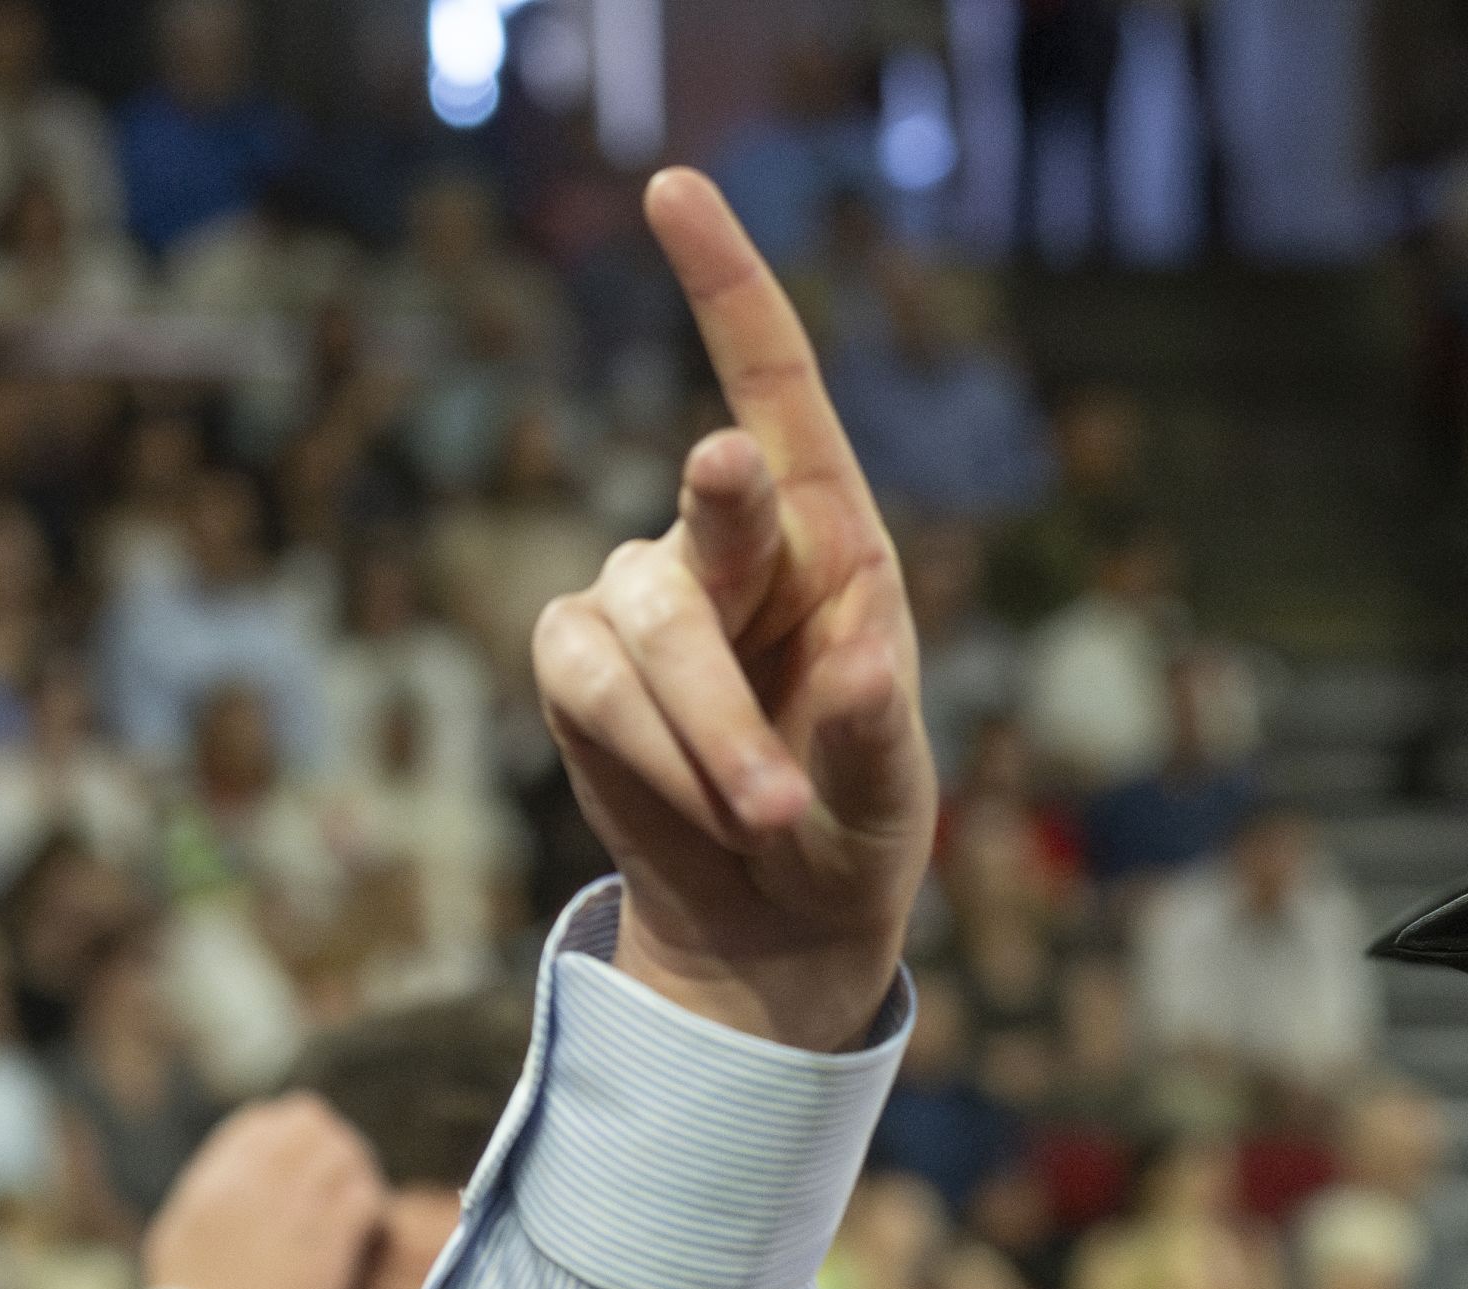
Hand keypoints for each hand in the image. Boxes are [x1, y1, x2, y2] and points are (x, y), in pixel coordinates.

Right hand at [143, 1094, 386, 1288]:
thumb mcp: (179, 1237)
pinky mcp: (327, 1242)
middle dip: (330, 1143)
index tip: (303, 1161)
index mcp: (214, 1180)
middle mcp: (253, 1183)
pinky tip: (366, 1229)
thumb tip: (226, 1178)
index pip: (263, 1120)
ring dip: (357, 1170)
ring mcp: (292, 1209)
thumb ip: (207, 1197)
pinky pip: (365, 1196)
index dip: (290, 1133)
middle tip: (341, 1176)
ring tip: (357, 1201)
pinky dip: (371, 1205)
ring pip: (343, 1151)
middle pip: (309, 1122)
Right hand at [532, 170, 931, 1053]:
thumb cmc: (852, 830)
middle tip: (765, 586)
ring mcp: (644, 595)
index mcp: (833, 540)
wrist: (771, 921)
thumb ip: (879, 731)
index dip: (725, 284)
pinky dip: (646, 754)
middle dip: (730, 563)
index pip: (774, 386)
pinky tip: (697, 805)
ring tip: (765, 817)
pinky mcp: (578, 660)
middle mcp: (736, 546)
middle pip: (714, 512)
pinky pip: (588, 684)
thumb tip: (869, 661)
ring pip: (645, 625)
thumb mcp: (890, 795)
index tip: (671, 188)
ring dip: (703, 734)